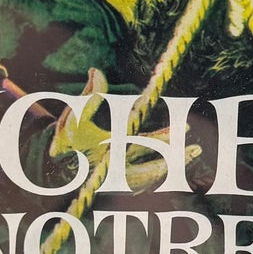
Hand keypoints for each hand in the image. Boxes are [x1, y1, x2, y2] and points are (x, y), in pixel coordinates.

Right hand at [49, 69, 198, 192]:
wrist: (54, 170)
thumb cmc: (65, 143)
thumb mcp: (75, 118)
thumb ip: (89, 96)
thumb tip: (96, 71)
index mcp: (111, 152)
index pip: (146, 144)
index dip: (166, 137)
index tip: (186, 129)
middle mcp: (119, 169)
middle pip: (156, 167)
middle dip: (178, 158)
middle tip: (198, 150)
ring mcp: (121, 178)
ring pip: (155, 175)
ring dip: (174, 165)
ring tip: (194, 154)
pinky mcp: (121, 182)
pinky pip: (148, 180)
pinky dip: (161, 172)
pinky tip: (174, 161)